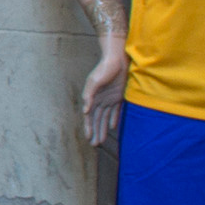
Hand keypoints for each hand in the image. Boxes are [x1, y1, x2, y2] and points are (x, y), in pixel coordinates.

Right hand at [77, 26, 128, 147]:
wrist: (117, 59)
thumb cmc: (104, 69)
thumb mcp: (94, 81)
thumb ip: (89, 95)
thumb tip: (85, 110)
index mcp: (92, 98)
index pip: (90, 116)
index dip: (89, 127)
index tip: (89, 138)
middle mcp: (99, 100)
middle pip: (97, 120)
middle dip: (95, 132)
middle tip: (95, 145)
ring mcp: (109, 99)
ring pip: (105, 117)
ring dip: (103, 128)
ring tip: (102, 140)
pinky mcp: (118, 96)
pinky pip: (115, 111)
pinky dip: (114, 119)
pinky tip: (113, 127)